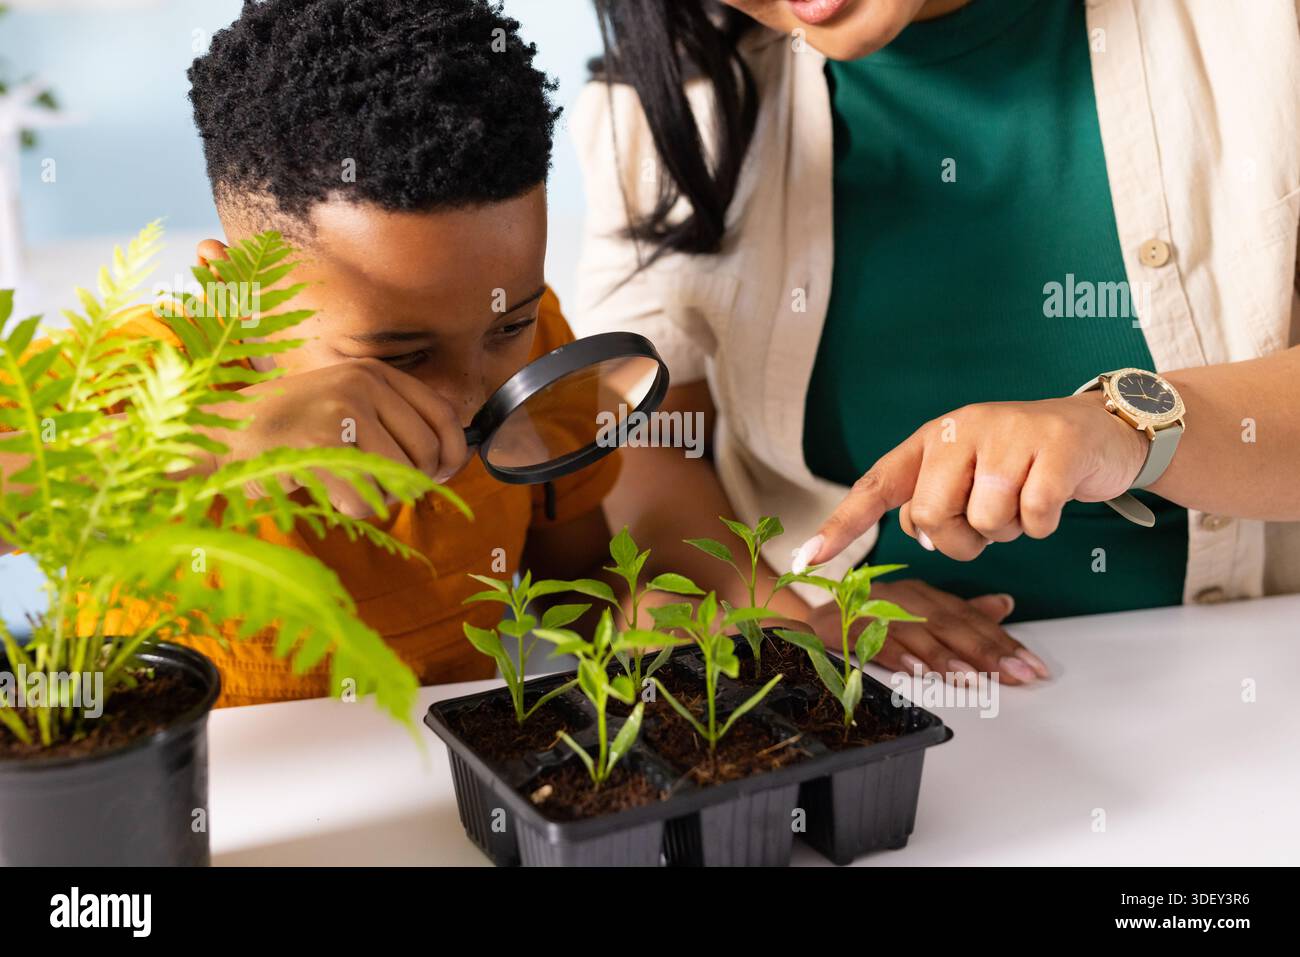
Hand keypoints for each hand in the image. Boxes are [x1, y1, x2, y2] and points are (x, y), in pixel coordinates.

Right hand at [201, 359, 469, 517]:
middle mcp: (363, 384)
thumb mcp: (347, 403)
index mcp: (375, 373)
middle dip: (413, 483)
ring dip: (379, 497)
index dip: (454, 453)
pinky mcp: (319, 442)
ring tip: (346, 485)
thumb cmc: (292, 428)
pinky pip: (364, 497)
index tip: (444, 475)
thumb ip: (394, 420)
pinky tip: (326, 492)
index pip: (444, 415)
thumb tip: (450, 460)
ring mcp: (340, 410)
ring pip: (399, 479)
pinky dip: (350, 507)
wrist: (221, 432)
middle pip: (426, 453)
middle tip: (383, 489)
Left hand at [793, 393, 1149, 565]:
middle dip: (961, 538)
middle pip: (931, 516)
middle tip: (987, 521)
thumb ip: (934, 500)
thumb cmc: (1022, 463)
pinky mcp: (1054, 447)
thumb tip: (920, 533)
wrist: (1099, 430)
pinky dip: (1042, 525)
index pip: (876, 485)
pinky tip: (1051, 499)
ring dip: (1007, 531)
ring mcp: (1008, 434)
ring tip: (1022, 500)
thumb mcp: (968, 474)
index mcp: (933, 440)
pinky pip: (1032, 518)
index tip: (807, 559)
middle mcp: (962, 429)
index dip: (842, 525)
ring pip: (984, 521)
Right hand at [808, 580, 1048, 684]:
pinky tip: (918, 673)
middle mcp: (901, 596)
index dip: (1002, 641)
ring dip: (946, 658)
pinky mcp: (843, 623)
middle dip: (986, 651)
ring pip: (916, 631)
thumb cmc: (861, 619)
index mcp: (922, 595)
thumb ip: (959, 614)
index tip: (1031, 667)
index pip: (969, 618)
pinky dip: (897, 655)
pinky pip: (873, 639)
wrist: (801, 621)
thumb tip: (1006, 605)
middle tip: (1016, 675)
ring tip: (973, 681)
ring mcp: (872, 607)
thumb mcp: (915, 612)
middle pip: (950, 623)